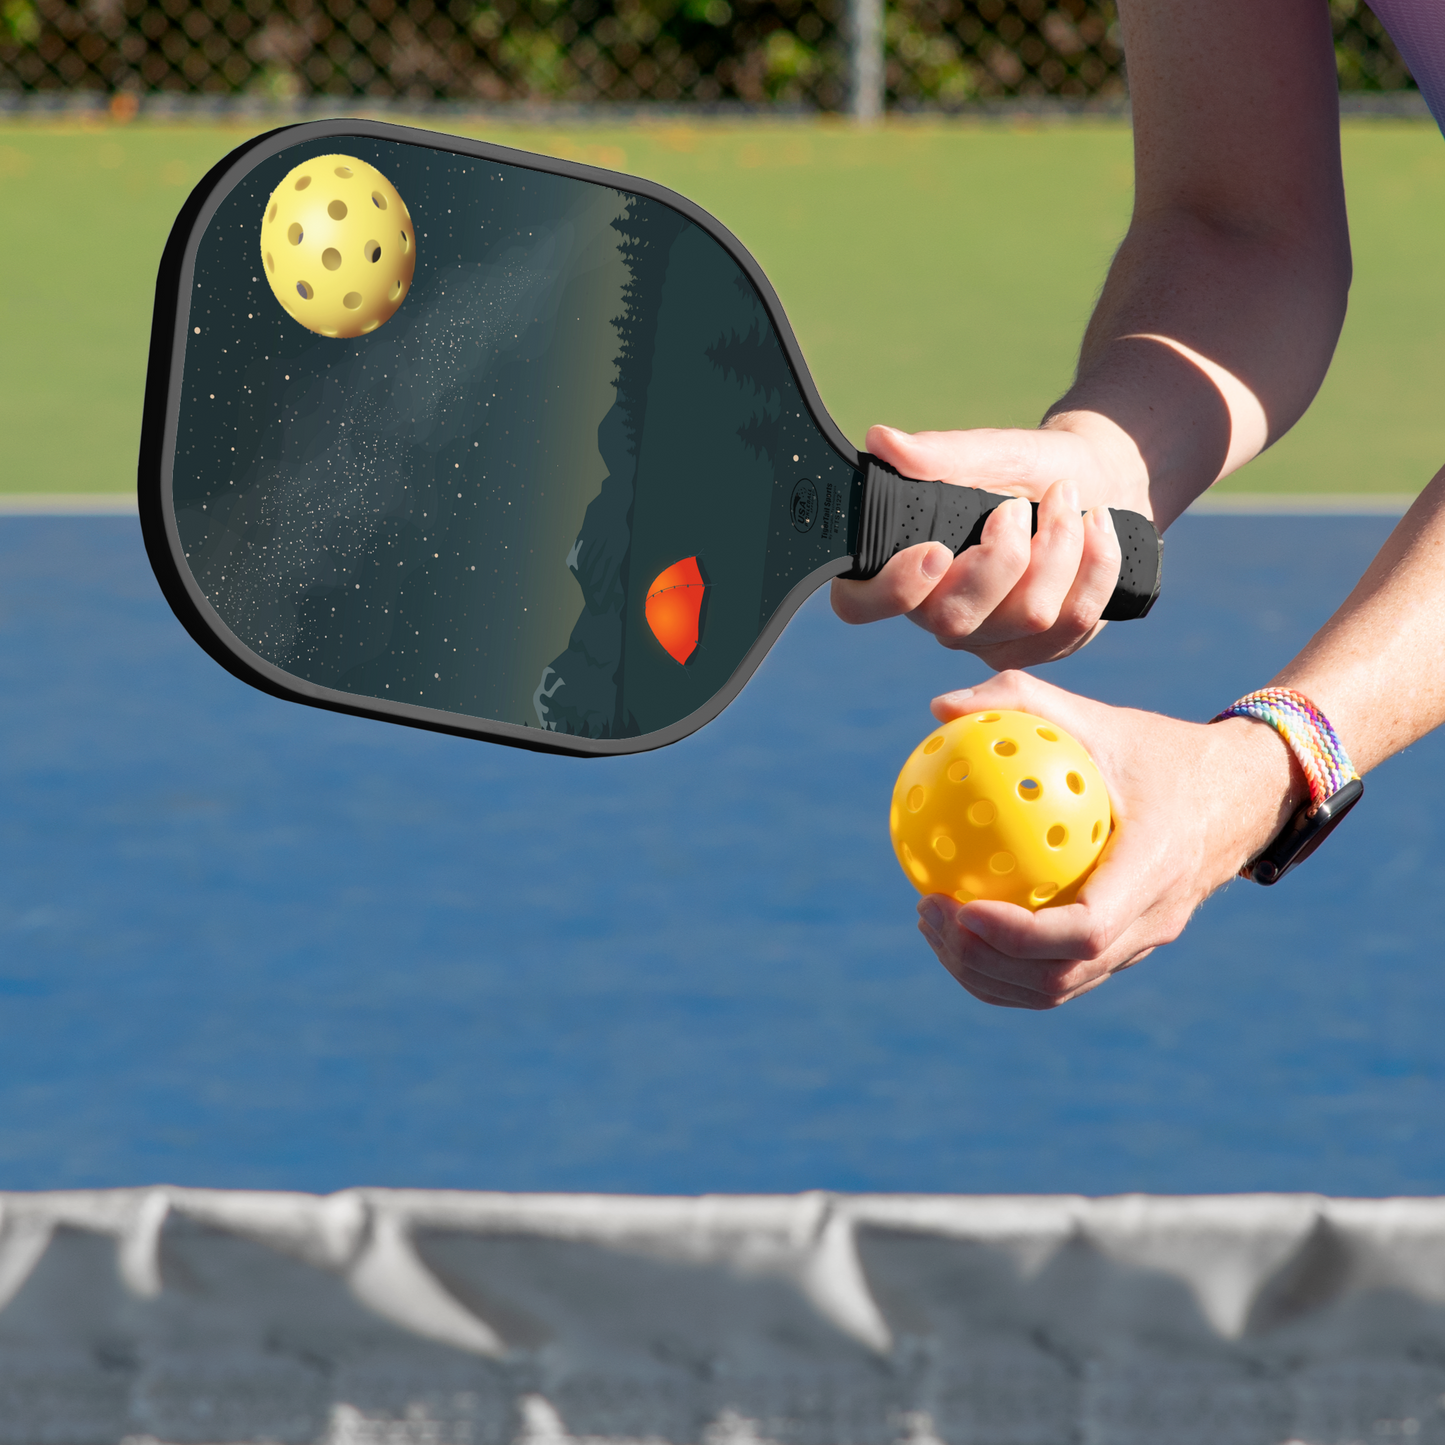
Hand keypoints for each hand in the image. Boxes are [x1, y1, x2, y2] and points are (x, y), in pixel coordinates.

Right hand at [831, 421, 1146, 669]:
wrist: (1098, 483)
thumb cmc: (1031, 468)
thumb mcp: (993, 452)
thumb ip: (941, 454)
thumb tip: (882, 441)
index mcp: (903, 566)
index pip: (861, 605)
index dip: (892, 590)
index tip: (935, 549)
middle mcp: (938, 613)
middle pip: (954, 619)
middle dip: (1003, 557)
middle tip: (1017, 506)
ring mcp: (990, 639)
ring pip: (1027, 618)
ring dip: (1059, 548)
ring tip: (1066, 500)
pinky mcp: (1042, 649)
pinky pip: (1072, 623)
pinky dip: (1095, 564)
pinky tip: (1097, 526)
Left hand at [912, 670, 1305, 1008]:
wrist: (1239, 796)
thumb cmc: (1159, 751)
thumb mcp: (1098, 717)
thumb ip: (1022, 701)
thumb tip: (939, 708)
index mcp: (1155, 869)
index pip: (1086, 930)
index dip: (1018, 934)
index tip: (961, 905)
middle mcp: (1153, 921)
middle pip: (1060, 976)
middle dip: (982, 958)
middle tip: (928, 909)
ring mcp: (1142, 946)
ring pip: (1055, 989)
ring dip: (985, 972)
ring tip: (932, 923)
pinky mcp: (1126, 952)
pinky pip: (1060, 976)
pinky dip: (1005, 967)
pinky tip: (961, 922)